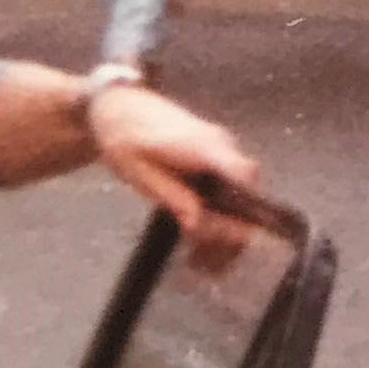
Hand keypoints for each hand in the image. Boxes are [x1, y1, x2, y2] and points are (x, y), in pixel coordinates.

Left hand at [87, 83, 268, 262]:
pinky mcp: (215, 154)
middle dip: (236, 227)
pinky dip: (221, 210)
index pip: (242, 172)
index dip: (250, 204)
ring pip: (240, 188)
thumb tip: (198, 224)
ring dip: (228, 223)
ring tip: (201, 256)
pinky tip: (202, 234)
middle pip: (247, 187)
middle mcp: (220, 144)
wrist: (118, 106)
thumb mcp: (139, 174)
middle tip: (210, 261)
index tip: (243, 236)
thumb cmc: (123, 138)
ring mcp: (220, 147)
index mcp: (202, 146)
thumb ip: (173, 197)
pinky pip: (229, 183)